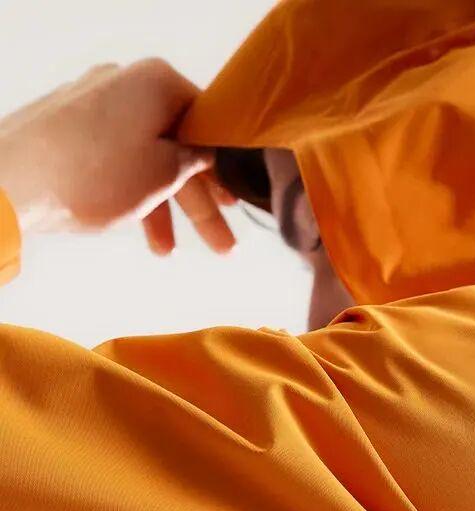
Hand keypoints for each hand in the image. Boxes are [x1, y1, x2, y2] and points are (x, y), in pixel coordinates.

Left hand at [0, 59, 235, 254]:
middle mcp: (126, 83)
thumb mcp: (164, 174)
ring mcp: (94, 103)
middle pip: (178, 146)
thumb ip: (195, 162)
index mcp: (157, 82)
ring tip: (169, 250)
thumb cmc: (94, 174)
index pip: (210, 120)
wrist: (12, 180)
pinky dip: (131, 192)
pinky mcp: (70, 126)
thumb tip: (207, 153)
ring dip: (164, 207)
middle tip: (222, 244)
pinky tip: (137, 230)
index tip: (240, 198)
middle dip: (200, 202)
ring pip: (146, 158)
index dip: (228, 164)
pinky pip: (117, 158)